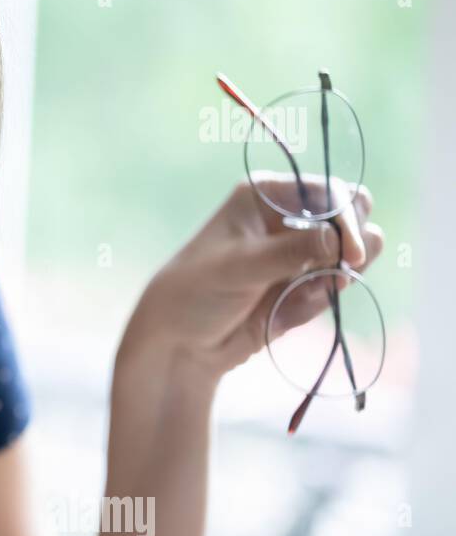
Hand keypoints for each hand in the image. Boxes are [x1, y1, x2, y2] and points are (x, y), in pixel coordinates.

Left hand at [124, 171, 384, 381]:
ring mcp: (301, 251)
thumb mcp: (239, 268)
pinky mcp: (306, 284)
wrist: (182, 343)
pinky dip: (320, 300)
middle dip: (354, 246)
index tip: (353, 253)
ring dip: (338, 276)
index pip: (329, 192)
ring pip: (353, 253)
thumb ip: (291, 252)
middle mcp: (288, 218)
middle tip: (336, 274)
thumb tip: (339, 238)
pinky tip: (286, 313)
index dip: (347, 219)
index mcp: (266, 196)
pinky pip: (336, 286)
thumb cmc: (196, 292)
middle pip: (353, 216)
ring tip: (305, 295)